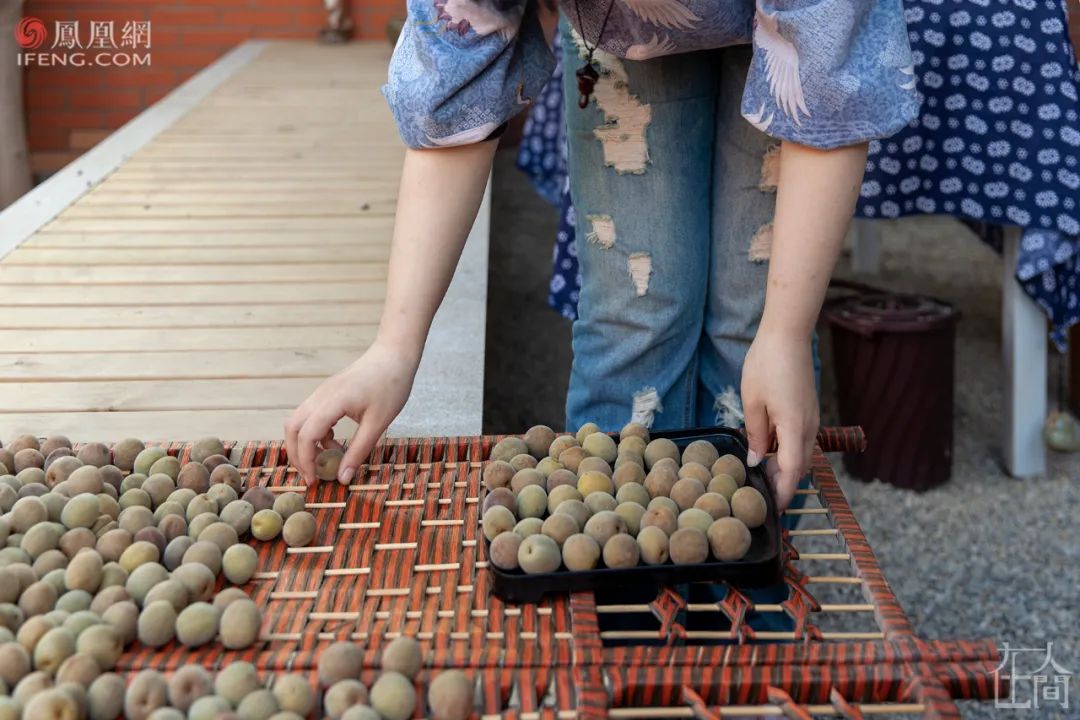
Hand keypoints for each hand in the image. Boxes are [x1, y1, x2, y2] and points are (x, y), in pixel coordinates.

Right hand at [285, 341, 418, 486]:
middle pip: (293, 428)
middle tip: (312, 476)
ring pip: (298, 421)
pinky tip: (334, 442)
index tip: (315, 481)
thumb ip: (358, 451)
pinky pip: (310, 415)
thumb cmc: (391, 385)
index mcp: (332, 402)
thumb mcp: (378, 423)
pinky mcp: (327, 392)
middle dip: (297, 455)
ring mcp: (321, 392)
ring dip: (304, 443)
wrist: (394, 354)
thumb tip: (343, 478)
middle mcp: (320, 396)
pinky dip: (315, 433)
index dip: (306, 461)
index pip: (306, 436)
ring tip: (324, 461)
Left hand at [741, 329, 818, 510]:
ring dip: (785, 468)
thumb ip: (756, 435)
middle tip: (761, 496)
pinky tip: (769, 451)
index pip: (792, 472)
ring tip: (762, 477)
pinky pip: (801, 439)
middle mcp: (809, 426)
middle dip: (783, 484)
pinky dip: (788, 452)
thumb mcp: (752, 402)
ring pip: (802, 454)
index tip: (774, 510)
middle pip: (800, 467)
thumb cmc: (766, 364)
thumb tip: (757, 461)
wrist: (788, 334)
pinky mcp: (808, 409)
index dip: (783, 493)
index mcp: (795, 427)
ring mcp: (811, 417)